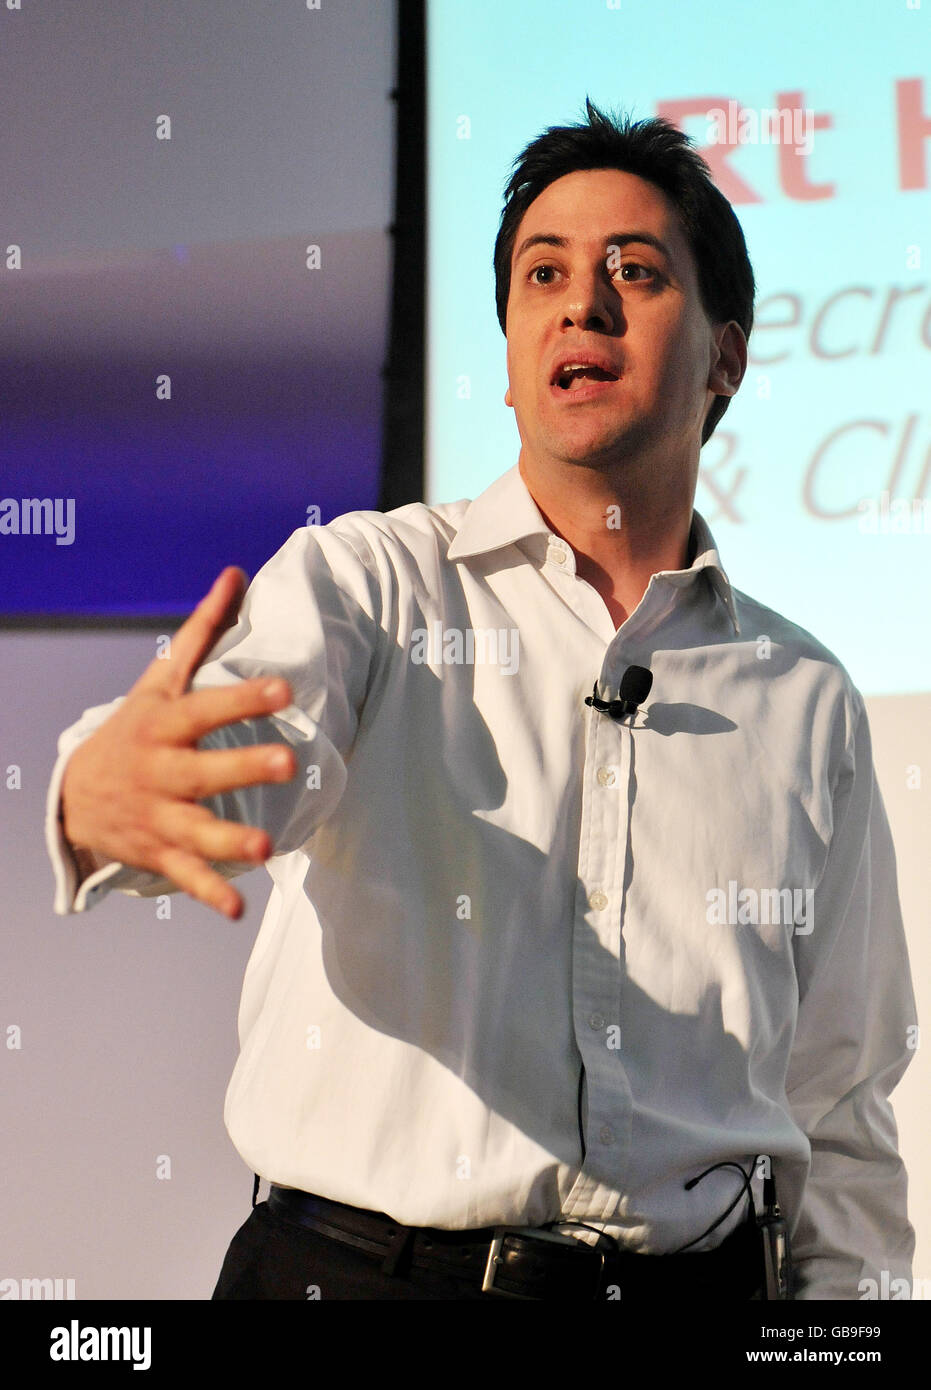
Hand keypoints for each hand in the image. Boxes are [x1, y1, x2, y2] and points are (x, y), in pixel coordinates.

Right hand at [61, 567, 296, 918]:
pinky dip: (209, 893)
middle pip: (202, 771)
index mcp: (163, 726)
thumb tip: (235, 573)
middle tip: (288, 761)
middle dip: (242, 768)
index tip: (284, 689)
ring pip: (195, 831)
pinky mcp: (159, 854)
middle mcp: (160, 773)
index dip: (243, 698)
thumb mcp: (158, 682)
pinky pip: (186, 877)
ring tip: (266, 847)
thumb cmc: (134, 730)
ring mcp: (157, 817)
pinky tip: (237, 910)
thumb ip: (200, 632)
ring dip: (228, 840)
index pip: (205, 709)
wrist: (73, 796)